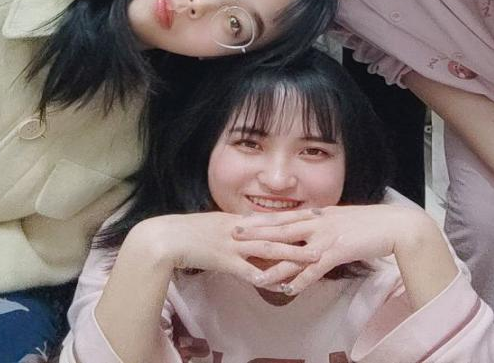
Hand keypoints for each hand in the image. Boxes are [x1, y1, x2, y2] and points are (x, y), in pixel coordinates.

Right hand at [135, 212, 320, 285]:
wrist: (167, 237)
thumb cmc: (189, 232)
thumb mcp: (216, 225)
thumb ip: (235, 229)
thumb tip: (251, 231)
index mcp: (239, 219)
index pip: (273, 215)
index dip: (296, 214)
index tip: (318, 210)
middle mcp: (240, 229)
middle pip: (277, 228)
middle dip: (303, 229)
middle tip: (326, 226)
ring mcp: (233, 244)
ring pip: (268, 248)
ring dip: (292, 253)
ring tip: (313, 256)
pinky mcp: (224, 260)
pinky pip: (246, 270)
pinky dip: (263, 277)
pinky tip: (279, 284)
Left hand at [231, 204, 439, 295]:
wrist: (393, 225)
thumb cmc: (368, 223)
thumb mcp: (340, 218)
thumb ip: (322, 223)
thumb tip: (308, 225)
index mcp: (318, 214)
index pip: (284, 216)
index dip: (261, 219)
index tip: (241, 219)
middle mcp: (318, 222)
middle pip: (281, 228)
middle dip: (257, 233)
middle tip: (234, 235)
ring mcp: (327, 237)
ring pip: (294, 251)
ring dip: (274, 264)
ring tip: (255, 274)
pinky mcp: (338, 251)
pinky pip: (315, 268)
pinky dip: (302, 279)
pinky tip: (290, 290)